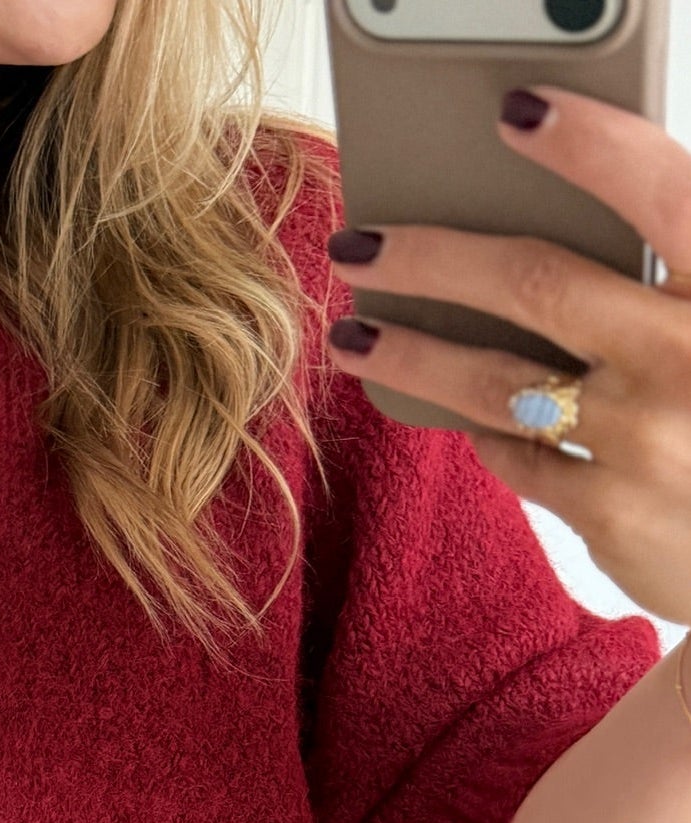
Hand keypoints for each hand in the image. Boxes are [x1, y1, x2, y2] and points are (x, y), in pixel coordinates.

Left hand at [324, 84, 690, 625]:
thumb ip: (674, 277)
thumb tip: (572, 220)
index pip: (664, 191)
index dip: (591, 147)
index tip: (517, 116)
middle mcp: (690, 357)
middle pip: (537, 284)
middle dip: (431, 261)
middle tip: (360, 250)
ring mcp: (648, 441)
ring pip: (498, 383)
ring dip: (414, 356)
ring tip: (358, 337)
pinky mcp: (614, 514)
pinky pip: (520, 458)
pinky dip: (490, 434)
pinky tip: (469, 419)